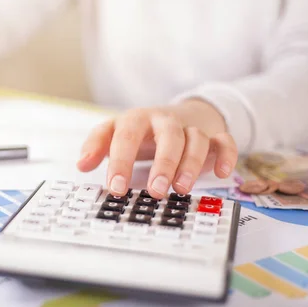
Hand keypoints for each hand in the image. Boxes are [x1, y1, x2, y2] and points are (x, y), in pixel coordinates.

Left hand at [77, 100, 237, 198]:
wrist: (176, 115)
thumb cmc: (140, 131)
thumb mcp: (114, 133)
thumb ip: (96, 146)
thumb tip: (81, 164)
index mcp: (136, 120)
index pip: (126, 137)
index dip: (120, 162)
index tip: (116, 188)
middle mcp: (165, 121)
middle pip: (167, 137)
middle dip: (162, 164)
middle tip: (155, 191)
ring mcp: (190, 127)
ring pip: (196, 140)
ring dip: (190, 164)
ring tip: (181, 189)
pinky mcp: (213, 136)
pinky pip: (225, 142)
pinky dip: (226, 155)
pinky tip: (221, 173)